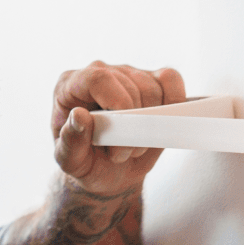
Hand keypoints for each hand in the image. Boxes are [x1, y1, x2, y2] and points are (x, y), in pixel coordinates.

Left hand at [50, 61, 185, 194]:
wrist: (109, 171)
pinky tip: (162, 121)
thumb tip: (78, 115)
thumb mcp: (71, 161)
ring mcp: (126, 74)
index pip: (96, 78)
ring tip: (134, 145)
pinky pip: (171, 79)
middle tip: (121, 153)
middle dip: (133, 124)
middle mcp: (97, 73)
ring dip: (151, 121)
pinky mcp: (151, 80)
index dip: (116, 100)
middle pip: (129, 85)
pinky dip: (174, 100)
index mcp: (69, 86)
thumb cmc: (86, 162)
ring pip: (152, 86)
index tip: (121, 129)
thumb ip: (70, 142)